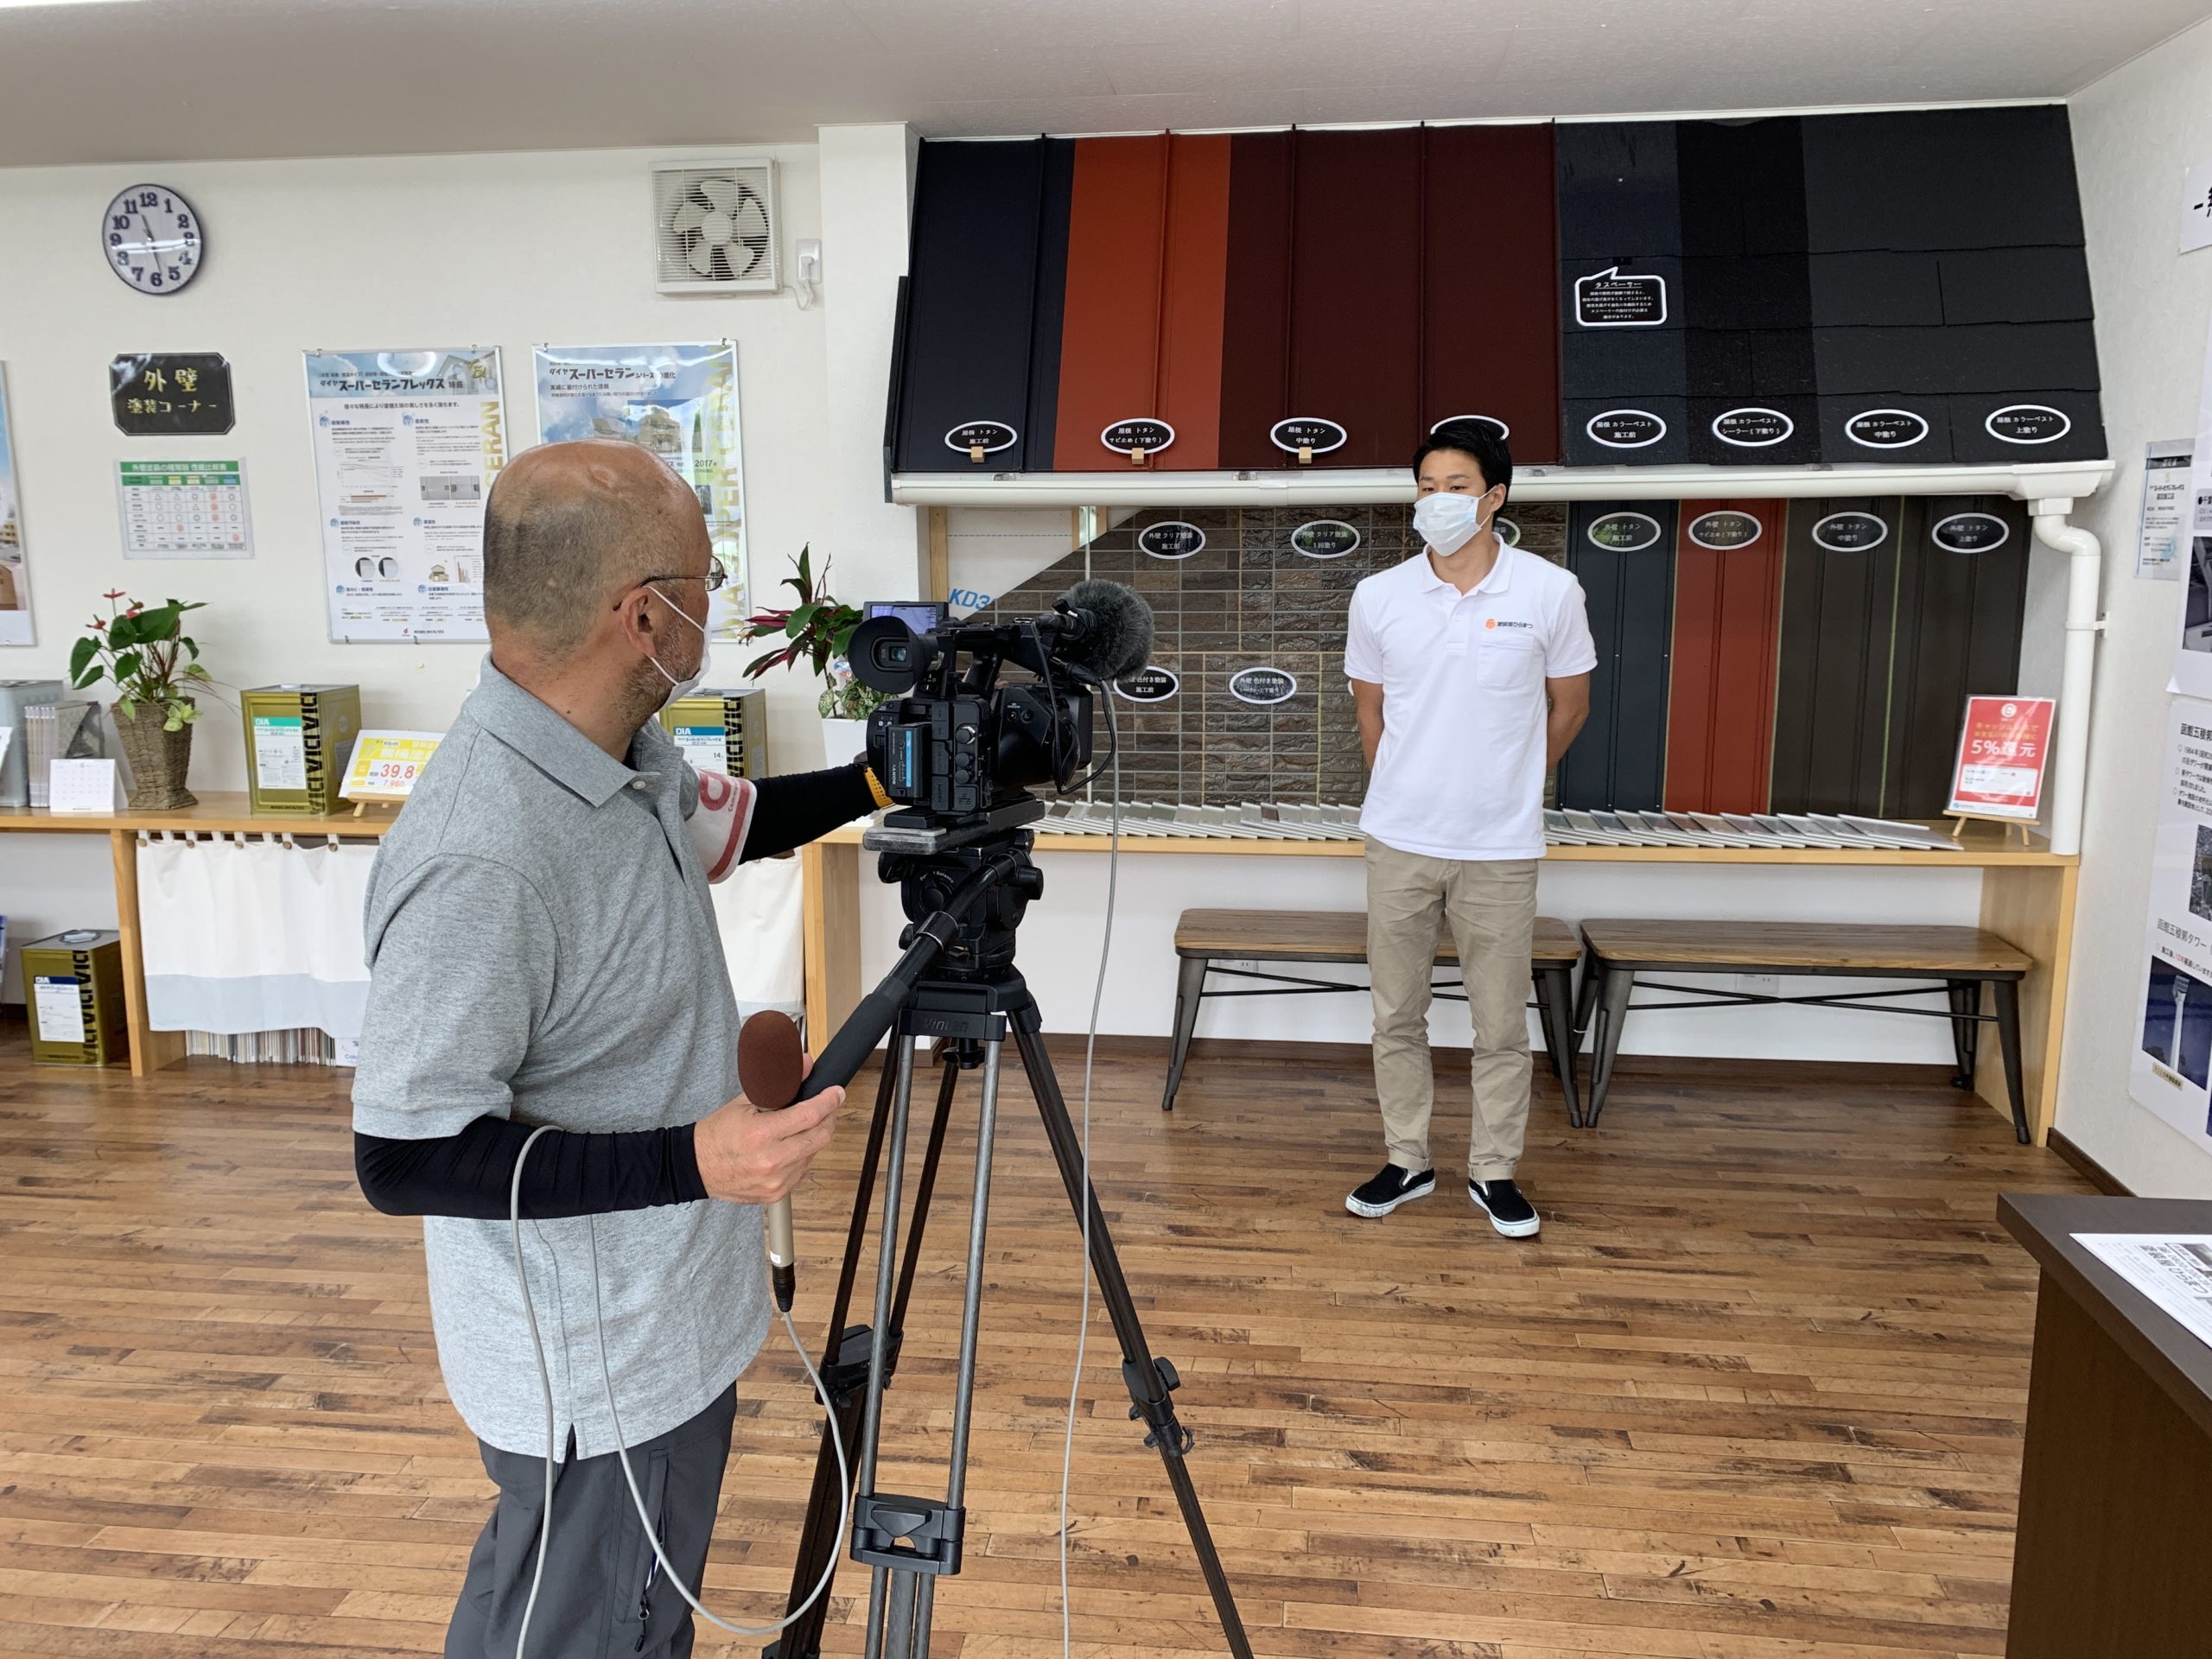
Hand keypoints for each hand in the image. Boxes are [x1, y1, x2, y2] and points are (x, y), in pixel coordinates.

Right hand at [694, 1082, 841, 1204]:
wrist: (697, 1167)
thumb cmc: (718, 1134)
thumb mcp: (745, 1101)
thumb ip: (779, 1083)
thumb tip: (805, 1064)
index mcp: (761, 1135)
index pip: (809, 1116)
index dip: (829, 1101)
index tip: (836, 1093)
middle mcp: (771, 1161)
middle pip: (820, 1137)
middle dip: (828, 1118)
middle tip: (825, 1107)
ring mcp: (775, 1181)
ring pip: (814, 1154)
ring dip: (813, 1137)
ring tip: (796, 1129)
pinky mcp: (776, 1194)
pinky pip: (802, 1170)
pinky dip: (802, 1156)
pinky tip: (787, 1148)